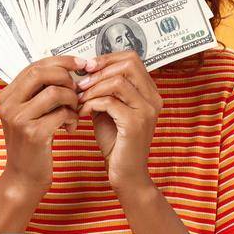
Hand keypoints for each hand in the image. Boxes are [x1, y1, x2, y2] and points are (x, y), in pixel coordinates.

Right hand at [0, 55, 82, 195]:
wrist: (23, 179)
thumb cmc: (31, 146)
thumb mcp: (28, 115)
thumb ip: (39, 94)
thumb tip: (67, 69)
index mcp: (7, 96)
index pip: (35, 65)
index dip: (61, 61)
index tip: (81, 64)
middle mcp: (8, 105)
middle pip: (42, 73)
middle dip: (67, 77)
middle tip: (78, 90)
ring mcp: (19, 119)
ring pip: (55, 92)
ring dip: (72, 100)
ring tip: (74, 113)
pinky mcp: (34, 134)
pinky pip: (62, 113)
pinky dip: (72, 117)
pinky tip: (71, 127)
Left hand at [75, 50, 160, 193]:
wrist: (126, 174)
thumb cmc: (117, 143)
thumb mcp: (110, 110)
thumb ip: (104, 90)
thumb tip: (87, 70)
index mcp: (150, 93)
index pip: (132, 59)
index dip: (107, 58)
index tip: (87, 68)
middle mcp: (153, 99)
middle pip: (128, 64)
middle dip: (99, 71)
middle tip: (81, 84)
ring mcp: (146, 111)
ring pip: (117, 81)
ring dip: (92, 88)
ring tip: (79, 99)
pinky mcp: (135, 124)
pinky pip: (109, 101)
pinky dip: (91, 104)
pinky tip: (82, 113)